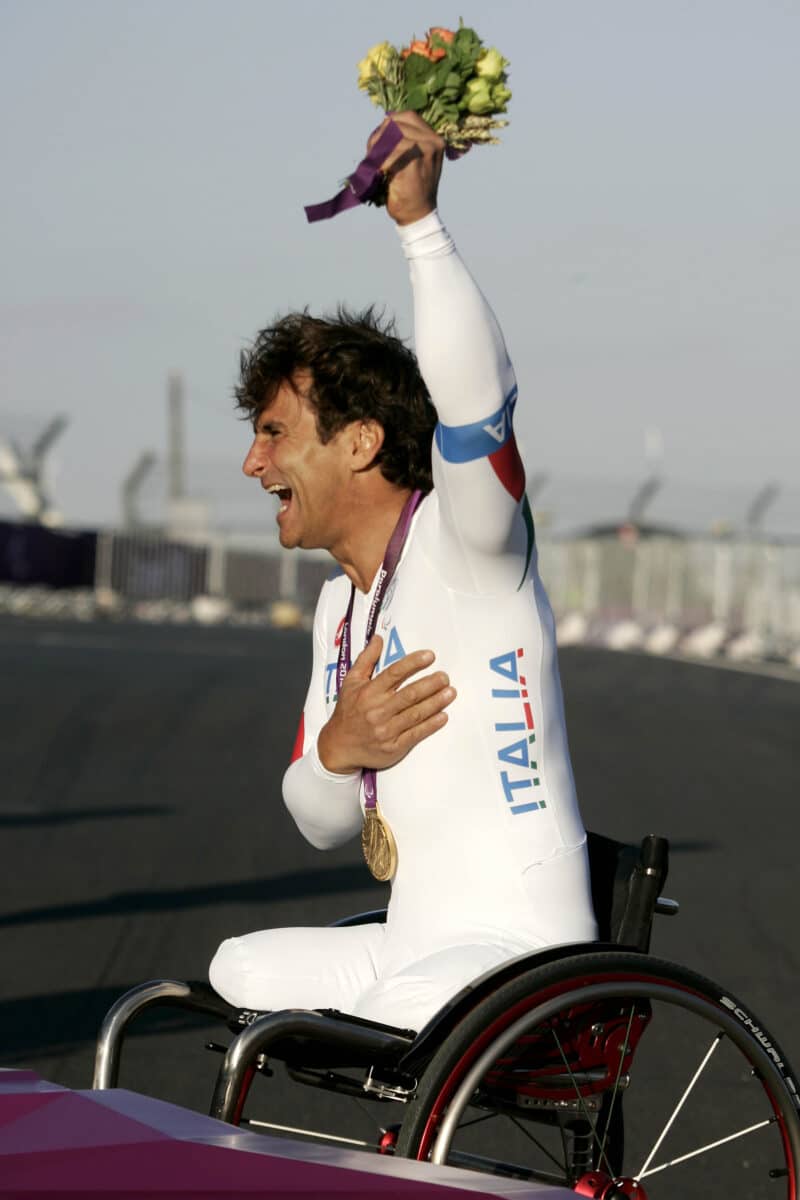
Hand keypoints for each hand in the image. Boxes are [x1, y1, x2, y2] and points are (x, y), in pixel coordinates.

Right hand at [317, 634, 455, 773]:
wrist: (339, 747)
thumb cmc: (347, 712)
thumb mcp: (351, 682)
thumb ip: (366, 659)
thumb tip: (378, 638)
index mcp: (368, 692)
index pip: (394, 673)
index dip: (413, 663)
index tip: (430, 656)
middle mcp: (377, 710)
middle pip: (409, 694)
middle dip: (430, 684)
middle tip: (445, 677)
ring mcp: (386, 730)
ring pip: (415, 714)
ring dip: (435, 703)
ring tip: (450, 693)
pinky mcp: (393, 747)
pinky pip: (415, 734)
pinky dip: (431, 725)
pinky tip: (443, 716)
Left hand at [367, 111, 444, 225]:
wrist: (417, 215)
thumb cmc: (409, 188)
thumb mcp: (410, 158)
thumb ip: (402, 140)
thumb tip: (384, 123)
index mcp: (433, 137)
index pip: (408, 116)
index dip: (389, 124)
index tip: (378, 141)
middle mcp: (433, 140)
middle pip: (397, 124)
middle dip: (379, 137)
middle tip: (371, 155)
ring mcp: (427, 149)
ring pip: (392, 136)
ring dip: (377, 149)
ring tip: (373, 164)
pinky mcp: (416, 160)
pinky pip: (391, 151)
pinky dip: (380, 160)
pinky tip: (379, 172)